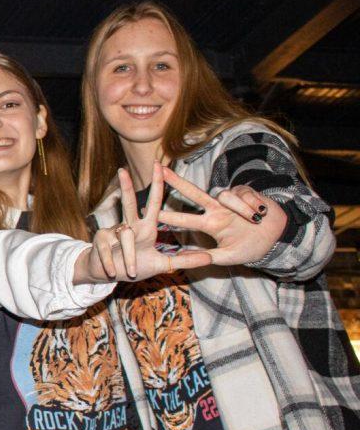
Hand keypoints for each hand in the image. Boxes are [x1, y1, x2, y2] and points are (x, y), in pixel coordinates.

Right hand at [81, 163, 211, 282]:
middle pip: (128, 204)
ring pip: (125, 236)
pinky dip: (110, 263)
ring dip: (129, 257)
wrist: (107, 276)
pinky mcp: (99, 241)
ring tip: (130, 271)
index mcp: (146, 228)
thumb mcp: (162, 265)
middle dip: (126, 187)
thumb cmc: (134, 266)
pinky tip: (111, 272)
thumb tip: (209, 259)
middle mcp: (129, 226)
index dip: (157, 185)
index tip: (159, 165)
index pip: (153, 203)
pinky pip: (107, 251)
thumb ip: (184, 260)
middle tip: (123, 169)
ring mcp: (112, 232)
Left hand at [157, 167, 286, 266]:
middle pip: (193, 193)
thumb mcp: (228, 256)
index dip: (170, 216)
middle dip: (177, 182)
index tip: (151, 213)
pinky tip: (261, 212)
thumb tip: (183, 257)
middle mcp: (216, 210)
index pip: (185, 219)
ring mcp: (230, 200)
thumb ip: (207, 256)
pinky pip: (243, 194)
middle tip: (161, 172)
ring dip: (241, 208)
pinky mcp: (245, 192)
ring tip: (255, 218)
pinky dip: (253, 204)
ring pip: (224, 195)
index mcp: (210, 225)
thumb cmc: (251, 248)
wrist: (277, 239)